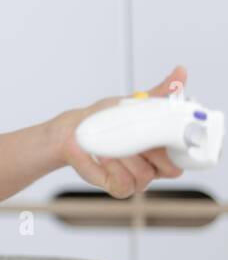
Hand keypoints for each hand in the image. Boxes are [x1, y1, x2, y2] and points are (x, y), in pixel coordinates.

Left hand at [53, 65, 187, 197]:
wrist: (73, 130)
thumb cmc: (104, 118)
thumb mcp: (134, 102)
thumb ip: (160, 93)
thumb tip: (180, 73)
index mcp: (164, 146)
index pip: (187, 154)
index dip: (182, 146)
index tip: (169, 131)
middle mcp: (155, 165)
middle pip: (172, 169)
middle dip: (154, 151)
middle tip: (137, 135)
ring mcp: (138, 178)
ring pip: (146, 175)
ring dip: (127, 156)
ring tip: (110, 141)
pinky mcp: (119, 186)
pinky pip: (125, 184)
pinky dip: (113, 168)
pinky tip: (104, 154)